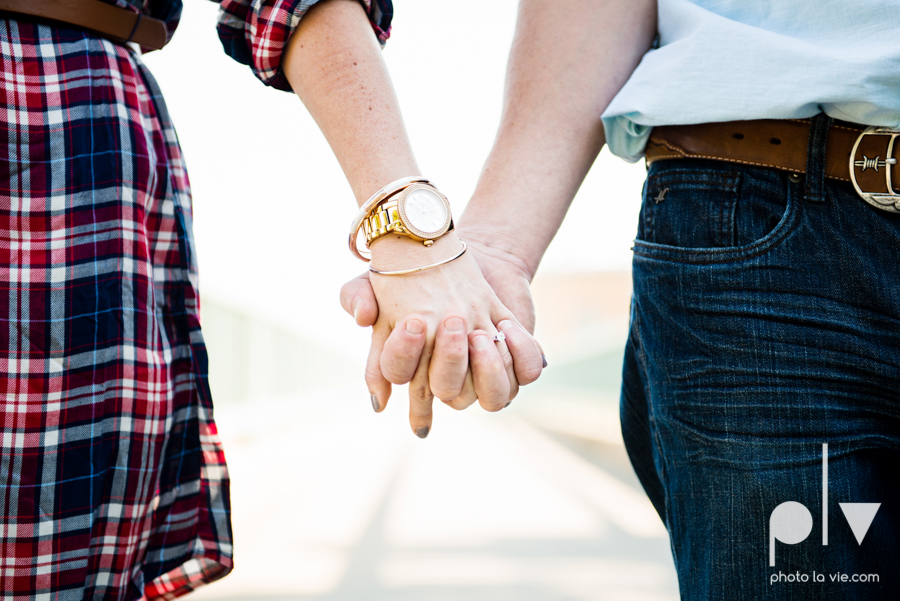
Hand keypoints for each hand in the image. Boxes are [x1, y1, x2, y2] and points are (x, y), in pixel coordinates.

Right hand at [340, 231, 543, 436]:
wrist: (451, 253)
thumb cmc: (409, 273)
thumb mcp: (375, 278)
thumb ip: (357, 297)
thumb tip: (363, 319)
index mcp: (412, 366)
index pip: (402, 380)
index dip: (406, 358)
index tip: (412, 322)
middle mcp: (446, 374)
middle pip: (448, 391)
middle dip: (451, 359)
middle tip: (452, 321)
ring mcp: (483, 368)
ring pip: (493, 396)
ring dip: (488, 368)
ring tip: (480, 333)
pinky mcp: (515, 353)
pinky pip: (525, 372)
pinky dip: (520, 355)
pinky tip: (507, 327)